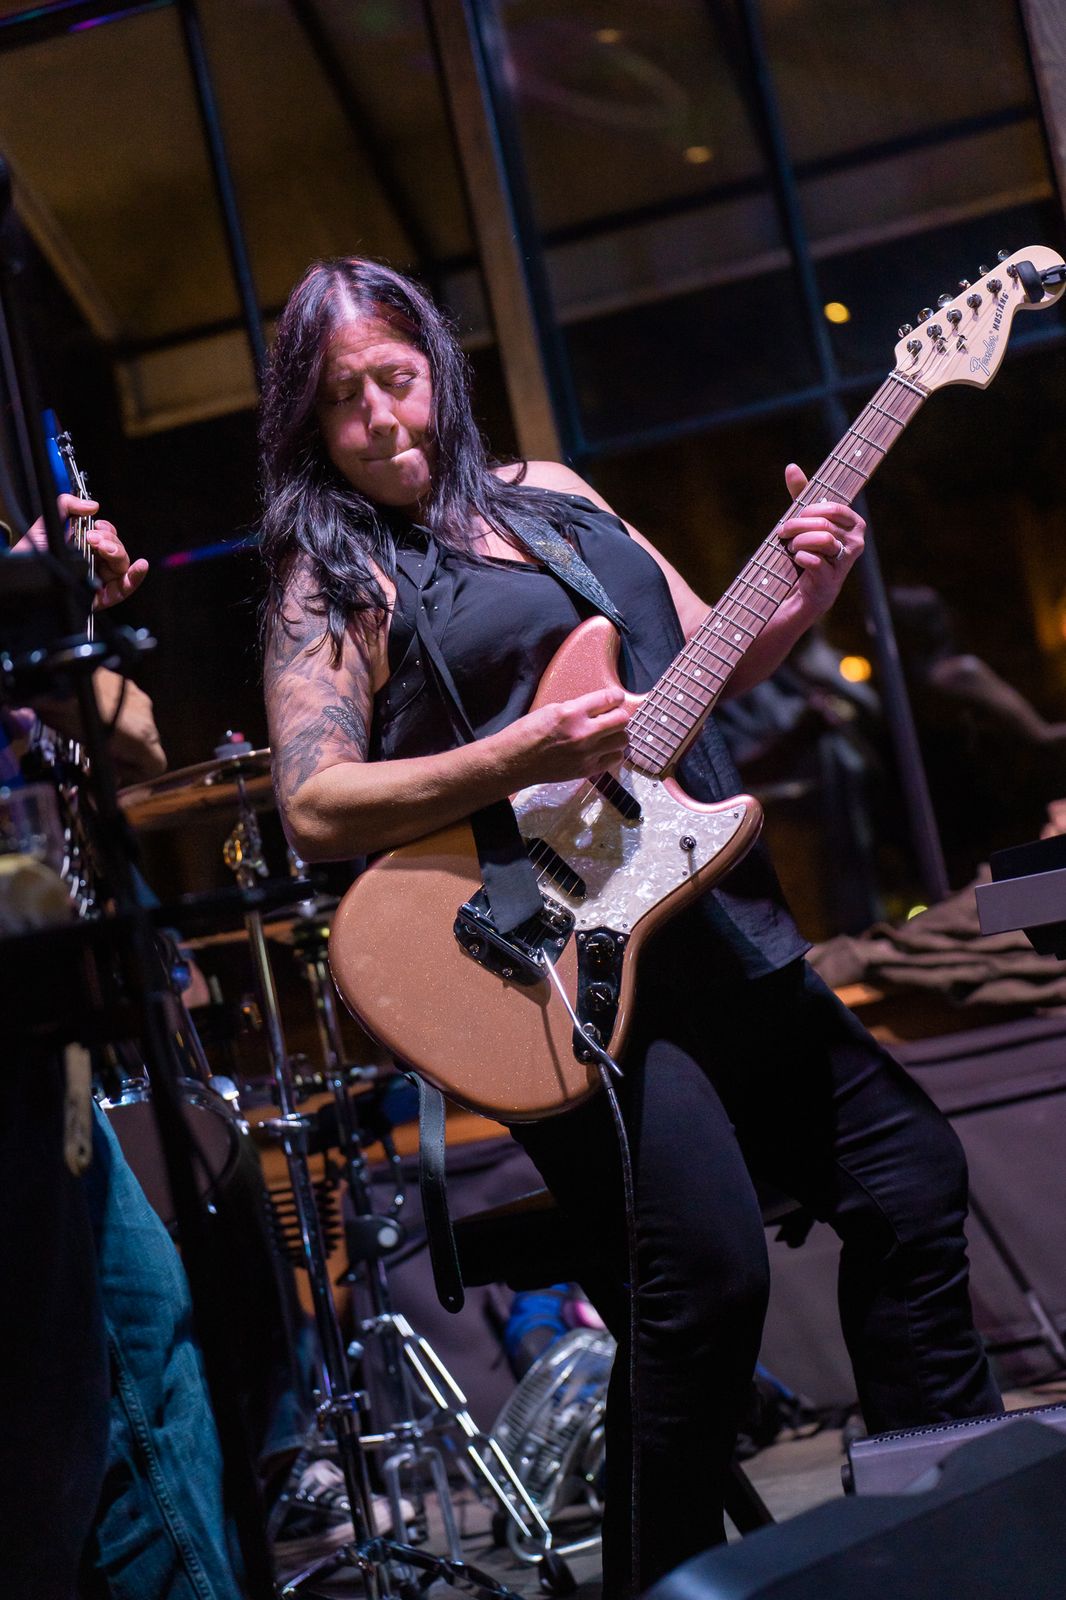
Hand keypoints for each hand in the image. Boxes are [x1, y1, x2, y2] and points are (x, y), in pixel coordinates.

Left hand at [17, 494, 148, 608]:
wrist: (21, 577)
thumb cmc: (32, 556)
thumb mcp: (46, 525)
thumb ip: (66, 506)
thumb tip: (93, 505)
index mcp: (85, 548)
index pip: (108, 536)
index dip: (106, 529)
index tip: (95, 526)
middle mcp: (95, 563)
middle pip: (117, 549)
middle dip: (110, 540)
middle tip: (93, 538)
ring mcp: (100, 580)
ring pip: (122, 564)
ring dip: (117, 552)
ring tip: (102, 548)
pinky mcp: (102, 597)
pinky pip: (125, 588)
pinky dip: (135, 577)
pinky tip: (140, 566)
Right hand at [508, 686, 630, 784]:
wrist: (514, 762)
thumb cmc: (527, 733)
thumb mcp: (550, 710)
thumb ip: (577, 709)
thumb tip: (598, 709)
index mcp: (571, 713)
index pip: (609, 699)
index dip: (616, 696)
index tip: (616, 698)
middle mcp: (583, 733)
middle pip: (621, 720)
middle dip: (618, 715)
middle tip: (610, 717)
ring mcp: (587, 754)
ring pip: (622, 740)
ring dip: (617, 735)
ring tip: (607, 735)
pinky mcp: (587, 770)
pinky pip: (615, 759)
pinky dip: (612, 752)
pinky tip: (602, 750)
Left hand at [778, 463, 863, 611]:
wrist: (800, 594)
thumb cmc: (805, 552)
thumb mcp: (803, 521)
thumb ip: (801, 494)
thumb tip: (791, 466)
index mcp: (854, 525)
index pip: (834, 508)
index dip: (810, 509)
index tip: (795, 515)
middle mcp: (856, 543)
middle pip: (824, 524)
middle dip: (797, 525)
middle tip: (783, 532)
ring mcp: (845, 564)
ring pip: (822, 540)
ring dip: (799, 542)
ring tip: (790, 548)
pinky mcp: (830, 581)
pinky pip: (814, 561)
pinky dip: (799, 557)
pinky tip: (796, 560)